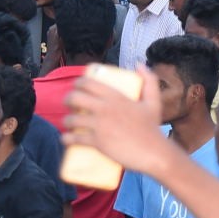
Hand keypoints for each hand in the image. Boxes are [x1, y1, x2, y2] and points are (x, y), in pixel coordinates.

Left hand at [64, 68, 188, 175]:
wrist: (153, 153)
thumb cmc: (151, 128)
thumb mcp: (153, 101)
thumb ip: (150, 80)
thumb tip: (139, 64)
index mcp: (115, 96)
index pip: (88, 83)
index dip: (78, 83)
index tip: (76, 87)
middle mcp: (104, 108)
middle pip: (76, 98)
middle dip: (68, 100)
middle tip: (70, 105)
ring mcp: (99, 126)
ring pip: (72, 120)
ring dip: (66, 121)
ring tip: (68, 123)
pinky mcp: (97, 142)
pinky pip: (76, 139)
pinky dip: (67, 138)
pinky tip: (64, 138)